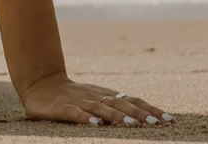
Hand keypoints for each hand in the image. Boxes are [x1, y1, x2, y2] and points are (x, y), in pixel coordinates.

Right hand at [22, 72, 173, 126]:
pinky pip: (75, 113)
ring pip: (101, 108)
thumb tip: (140, 115)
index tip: (168, 119)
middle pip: (120, 104)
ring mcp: (78, 101)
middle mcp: (95, 97)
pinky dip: (85, 118)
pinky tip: (95, 124)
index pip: (131, 100)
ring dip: (117, 116)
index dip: (149, 109)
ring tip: (133, 125)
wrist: (39, 83)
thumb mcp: (94, 98)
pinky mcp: (61, 108)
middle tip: (156, 124)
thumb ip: (114, 105)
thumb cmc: (70, 95)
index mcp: (105, 95)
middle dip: (139, 114)